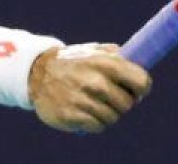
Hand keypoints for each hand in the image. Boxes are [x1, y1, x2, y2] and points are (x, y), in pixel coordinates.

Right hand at [28, 43, 150, 133]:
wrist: (36, 72)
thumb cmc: (72, 61)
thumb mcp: (94, 50)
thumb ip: (117, 56)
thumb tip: (140, 62)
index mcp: (105, 63)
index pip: (141, 82)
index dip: (142, 88)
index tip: (136, 90)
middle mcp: (95, 82)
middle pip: (128, 104)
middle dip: (122, 102)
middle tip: (111, 97)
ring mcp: (83, 100)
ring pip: (113, 118)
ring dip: (107, 113)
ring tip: (95, 103)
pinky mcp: (71, 116)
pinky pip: (98, 127)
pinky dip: (94, 122)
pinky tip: (85, 111)